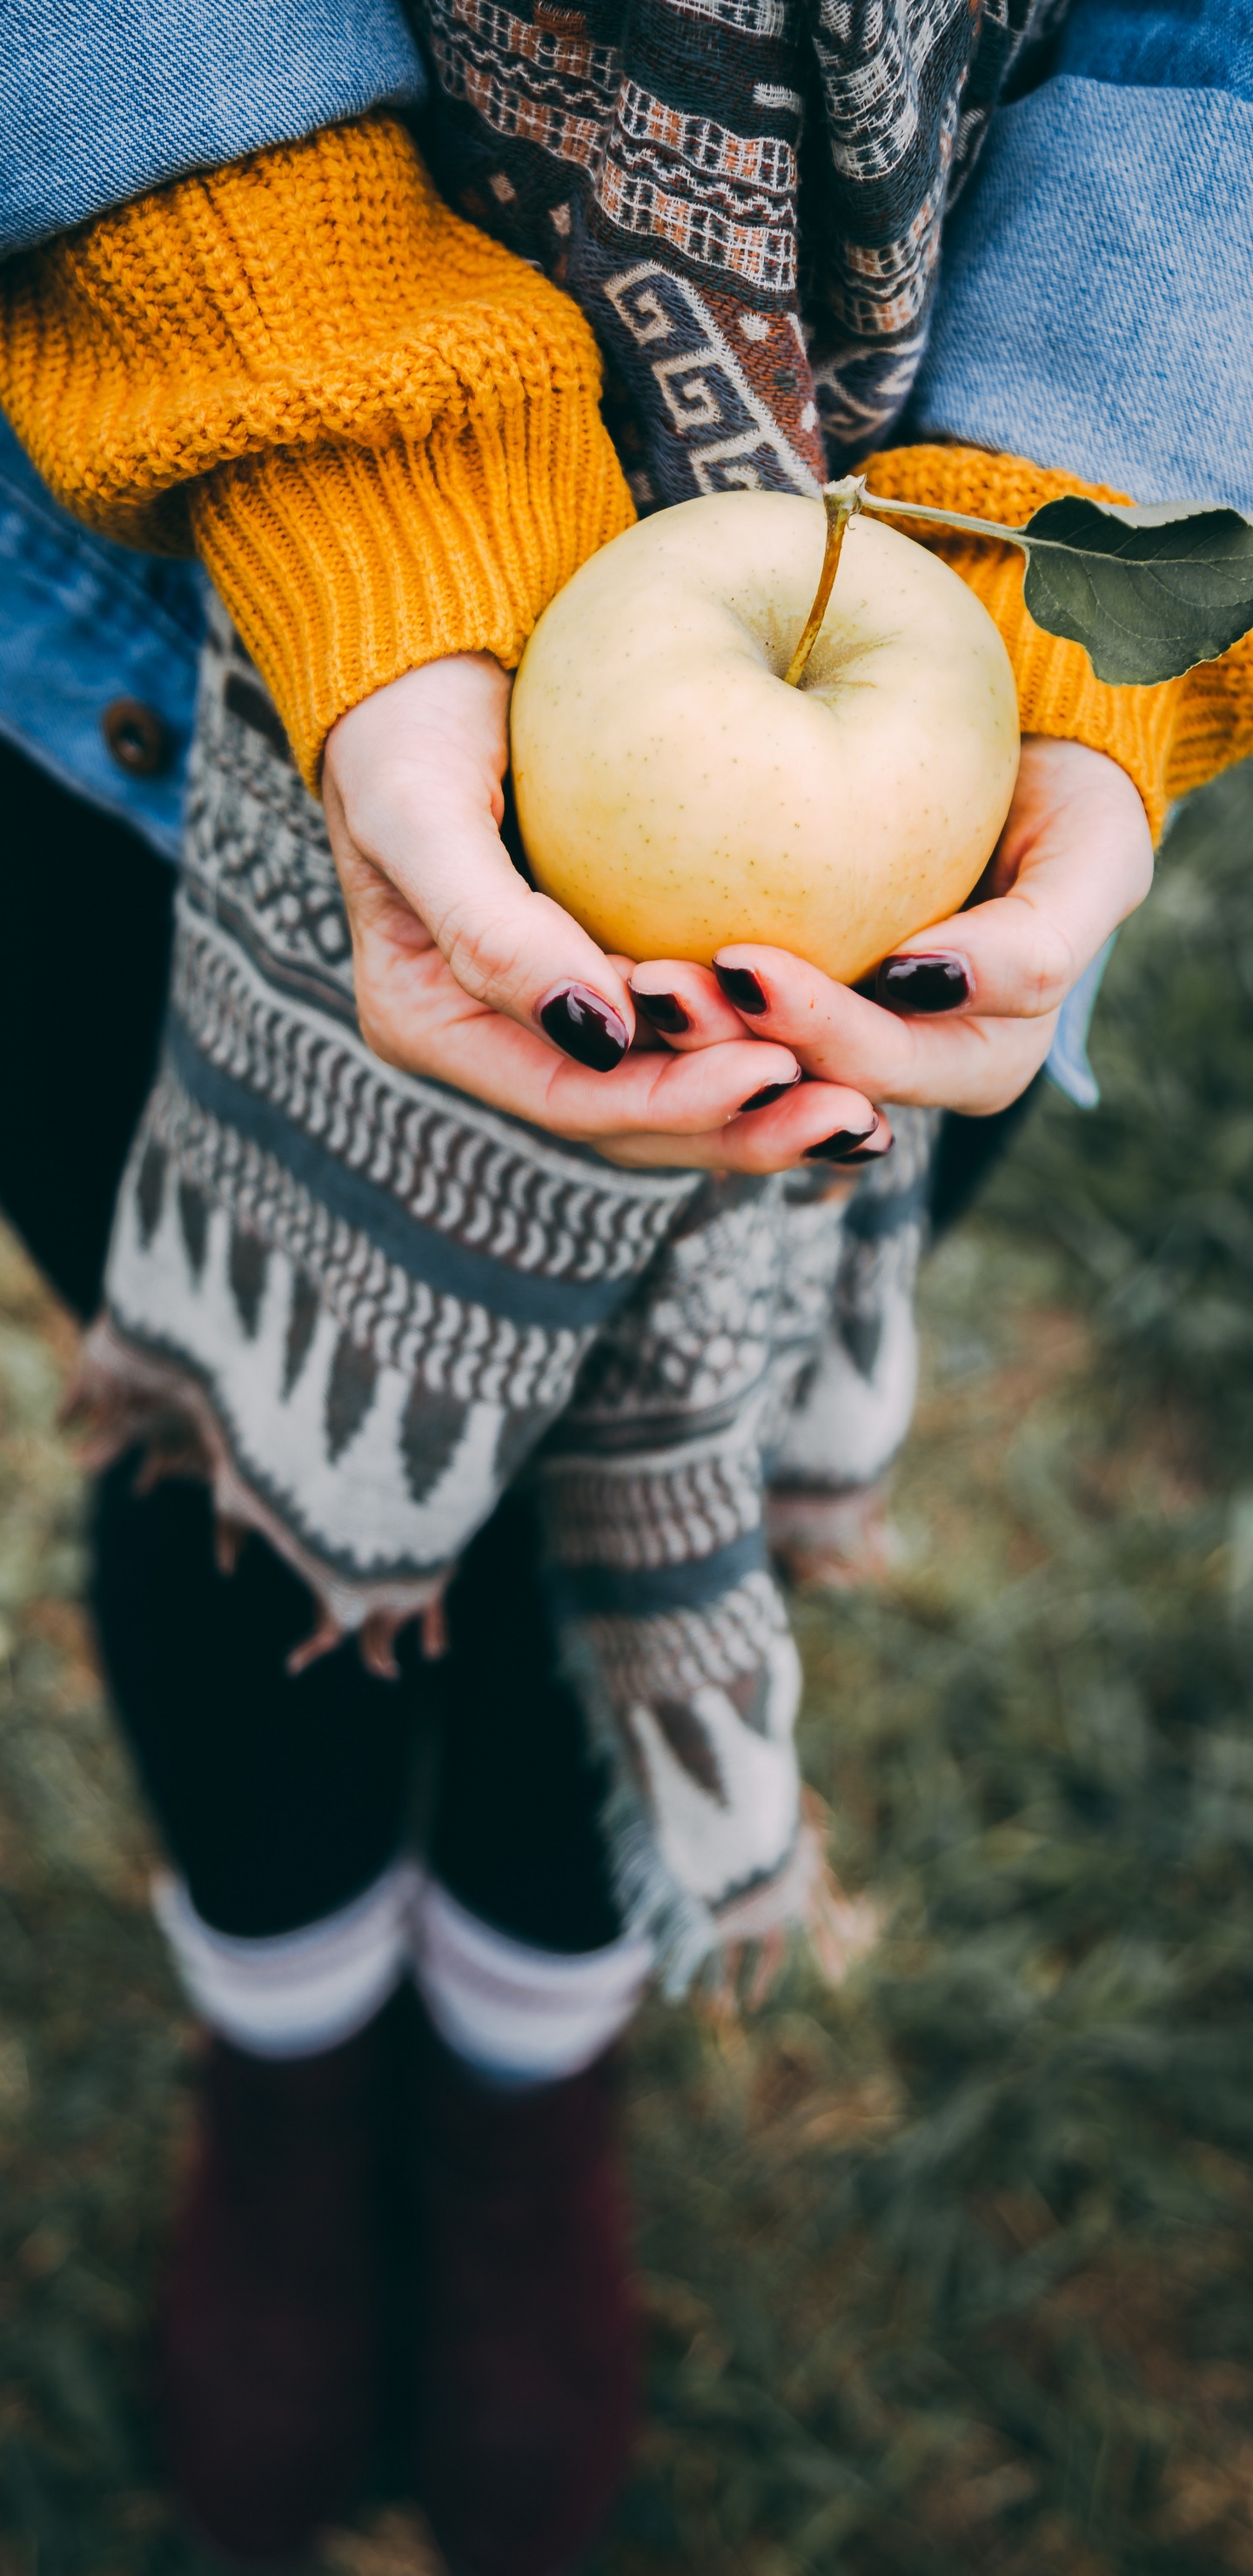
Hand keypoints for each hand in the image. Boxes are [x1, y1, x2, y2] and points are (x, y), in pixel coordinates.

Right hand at [321, 653, 879, 1170]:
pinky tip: (847, 1046)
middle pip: (633, 1122)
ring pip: (675, 1091)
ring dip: (767, 1107)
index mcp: (436, 1023)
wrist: (427, 647)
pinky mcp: (622, 963)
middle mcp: (504, 1035)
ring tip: (865, 1112)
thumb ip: (488, 930)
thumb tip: (598, 1035)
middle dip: (740, 1128)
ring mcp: (566, 1006)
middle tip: (853, 1116)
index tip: (773, 1069)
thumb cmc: (407, 716)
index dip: (673, 1104)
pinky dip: (768, 1041)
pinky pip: (701, 1027)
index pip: (570, 1099)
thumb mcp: (421, 810)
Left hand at [629, 738, 1153, 1117]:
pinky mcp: (768, 1006)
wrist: (1017, 754)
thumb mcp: (1095, 858)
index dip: (814, 1029)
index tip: (746, 965)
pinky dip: (653, 1000)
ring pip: (735, 1071)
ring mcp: (825, 1042)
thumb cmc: (1069, 803)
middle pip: (789, 1081)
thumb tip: (920, 983)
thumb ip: (1041, 938)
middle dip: (720, 1047)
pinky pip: (701, 1026)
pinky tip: (600, 956)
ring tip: (618, 978)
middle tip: (655, 983)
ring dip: (673, 1040)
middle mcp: (892, 1070)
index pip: (876, 1066)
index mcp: (971, 1061)